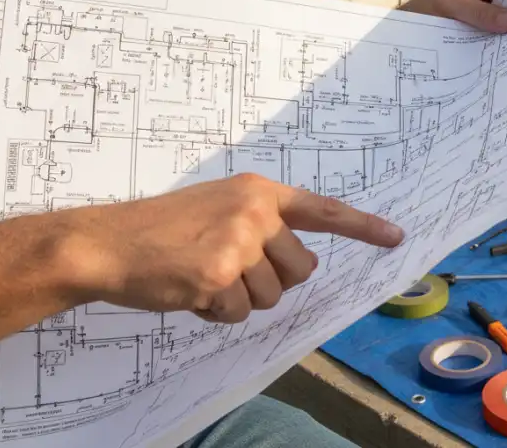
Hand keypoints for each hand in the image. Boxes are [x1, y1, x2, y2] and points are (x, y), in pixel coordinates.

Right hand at [69, 174, 403, 323]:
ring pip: (271, 297)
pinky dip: (217, 313)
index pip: (322, 209)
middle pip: (301, 270)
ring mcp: (240, 241)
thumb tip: (296, 264)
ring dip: (240, 299)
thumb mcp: (218, 208)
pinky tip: (190, 290)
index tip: (396, 237)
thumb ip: (259, 226)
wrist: (110, 241)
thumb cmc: (162, 229)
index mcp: (258, 192)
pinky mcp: (220, 274)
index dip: (362, 226)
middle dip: (272, 281)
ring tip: (203, 276)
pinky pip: (239, 314)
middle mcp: (256, 211)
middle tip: (229, 269)